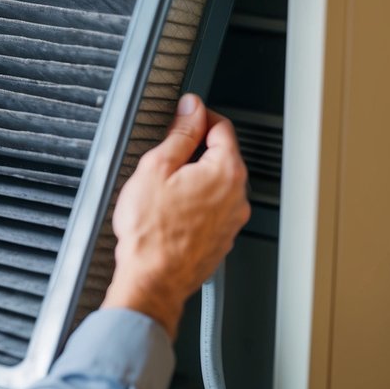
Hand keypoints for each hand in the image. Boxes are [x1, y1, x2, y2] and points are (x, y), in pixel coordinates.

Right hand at [102, 94, 250, 338]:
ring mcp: (232, 221)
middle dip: (194, 151)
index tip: (183, 114)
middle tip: (163, 157)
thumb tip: (191, 109)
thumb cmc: (152, 231)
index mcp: (226, 172)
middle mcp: (237, 197)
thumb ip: (179, 133)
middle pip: (221, 156)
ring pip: (215, 185)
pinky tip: (168, 213)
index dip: (198, 115)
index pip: (221, 127)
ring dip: (193, 180)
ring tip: (161, 190)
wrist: (152, 279)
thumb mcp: (156, 167)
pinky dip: (193, 205)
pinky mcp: (221, 240)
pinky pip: (211, 211)